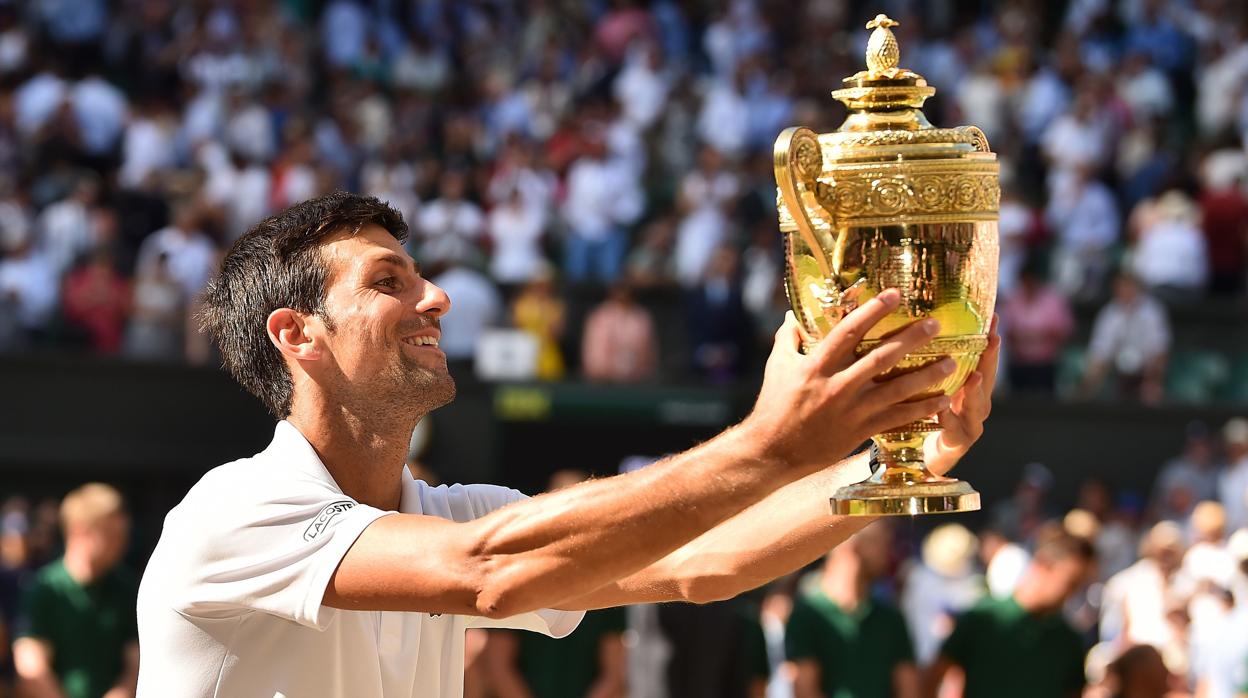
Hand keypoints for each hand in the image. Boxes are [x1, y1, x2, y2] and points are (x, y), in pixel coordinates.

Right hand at [745, 289, 954, 473]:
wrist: (773, 451)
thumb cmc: (774, 405)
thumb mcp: (776, 366)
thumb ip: (788, 338)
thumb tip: (793, 314)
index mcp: (816, 365)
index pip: (849, 331)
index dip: (873, 311)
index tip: (896, 295)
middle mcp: (837, 385)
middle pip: (881, 358)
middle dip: (911, 339)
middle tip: (935, 325)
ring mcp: (851, 410)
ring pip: (897, 389)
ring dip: (927, 376)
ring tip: (952, 362)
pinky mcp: (860, 431)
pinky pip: (897, 418)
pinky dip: (921, 410)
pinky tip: (942, 401)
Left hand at [926, 314, 999, 475]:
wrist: (934, 454)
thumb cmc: (934, 413)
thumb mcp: (938, 386)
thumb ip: (936, 363)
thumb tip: (919, 327)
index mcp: (973, 385)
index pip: (984, 357)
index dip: (989, 337)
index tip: (993, 315)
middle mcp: (978, 401)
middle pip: (987, 376)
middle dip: (990, 357)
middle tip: (993, 337)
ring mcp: (972, 422)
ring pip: (977, 404)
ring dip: (975, 389)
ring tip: (974, 375)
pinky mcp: (960, 440)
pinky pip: (953, 427)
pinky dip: (947, 417)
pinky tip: (942, 408)